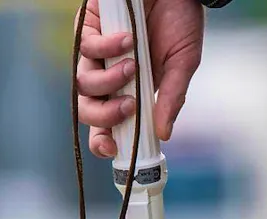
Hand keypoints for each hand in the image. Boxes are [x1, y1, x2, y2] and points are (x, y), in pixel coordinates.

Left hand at [76, 0, 203, 157]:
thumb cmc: (180, 21)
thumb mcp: (183, 64)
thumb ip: (172, 98)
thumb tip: (165, 132)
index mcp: (130, 90)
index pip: (108, 124)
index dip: (104, 140)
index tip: (114, 148)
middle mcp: (109, 75)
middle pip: (88, 110)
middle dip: (104, 116)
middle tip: (128, 106)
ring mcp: (97, 53)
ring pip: (83, 83)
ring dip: (109, 81)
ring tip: (133, 65)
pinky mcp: (88, 28)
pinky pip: (87, 49)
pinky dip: (108, 48)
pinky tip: (128, 38)